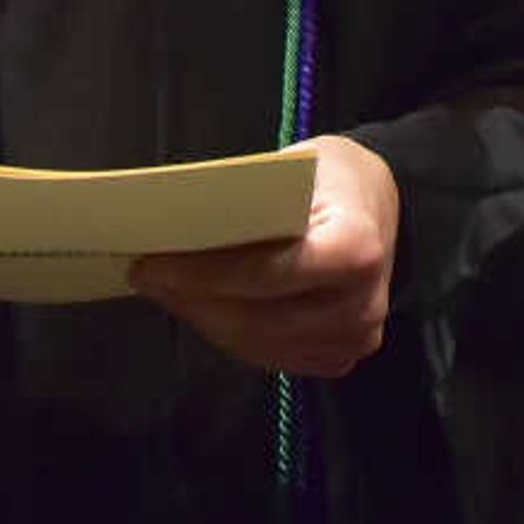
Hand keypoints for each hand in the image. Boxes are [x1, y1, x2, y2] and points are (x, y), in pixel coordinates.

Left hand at [130, 134, 399, 379]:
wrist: (378, 201)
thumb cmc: (330, 177)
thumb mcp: (292, 167)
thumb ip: (246, 205)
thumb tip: (175, 234)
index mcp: (357, 248)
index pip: (268, 274)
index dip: (205, 275)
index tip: (152, 265)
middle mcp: (362, 304)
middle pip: (257, 317)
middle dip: (193, 299)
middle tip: (145, 277)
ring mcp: (354, 338)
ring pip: (257, 344)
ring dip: (204, 318)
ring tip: (163, 291)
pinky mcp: (339, 356)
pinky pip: (270, 355)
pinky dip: (229, 332)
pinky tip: (200, 307)